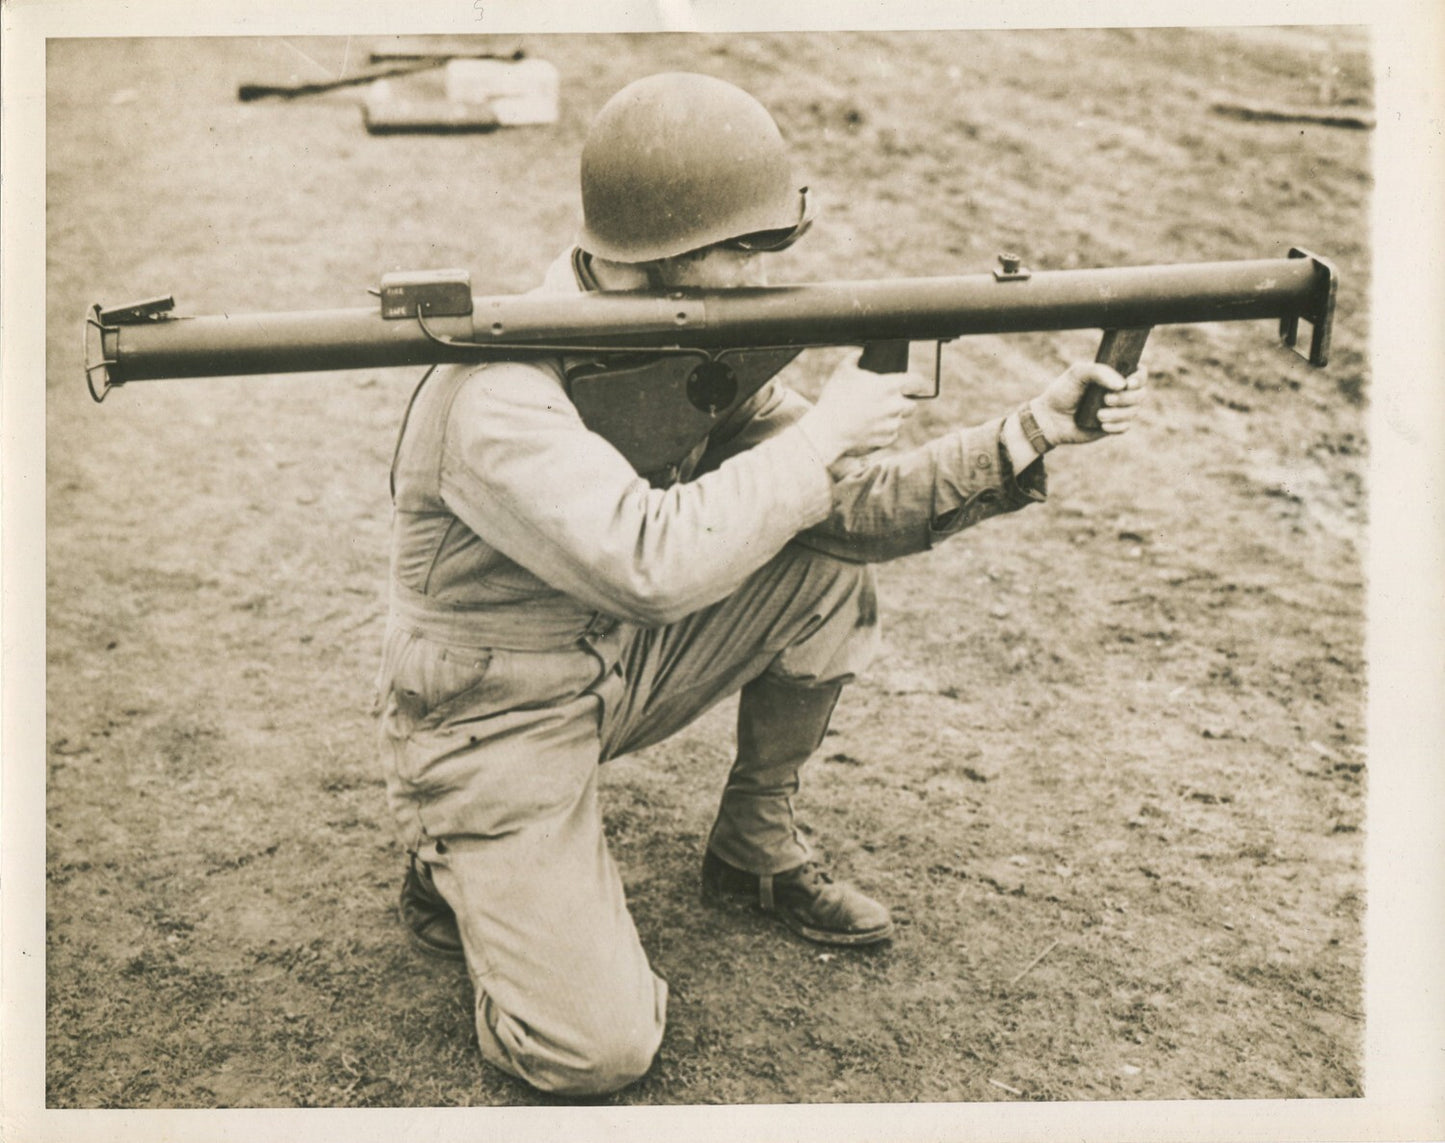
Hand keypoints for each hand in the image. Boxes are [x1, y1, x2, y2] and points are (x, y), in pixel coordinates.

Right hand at [799, 358, 915, 462]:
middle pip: (912, 404)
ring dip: (892, 417)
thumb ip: (855, 357)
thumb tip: (860, 354)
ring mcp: (892, 425)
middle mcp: (895, 406)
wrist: (827, 430)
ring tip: (872, 415)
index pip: (917, 381)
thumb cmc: (834, 398)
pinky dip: (883, 431)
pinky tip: (868, 427)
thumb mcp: (842, 371)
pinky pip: (891, 434)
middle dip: (903, 402)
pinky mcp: (886, 440)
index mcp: (889, 386)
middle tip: (887, 401)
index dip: (916, 381)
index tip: (914, 383)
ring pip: (900, 420)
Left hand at [1030, 361, 1149, 447]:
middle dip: (1126, 398)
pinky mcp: (1113, 426)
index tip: (1128, 383)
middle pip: (1141, 394)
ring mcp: (1118, 410)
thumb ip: (1099, 371)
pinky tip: (1101, 426)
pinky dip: (1115, 426)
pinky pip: (1125, 427)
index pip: (1139, 373)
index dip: (1140, 378)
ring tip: (1098, 415)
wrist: (1051, 418)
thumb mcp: (1077, 373)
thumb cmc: (1063, 392)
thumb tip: (1122, 384)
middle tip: (1106, 399)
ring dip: (1118, 414)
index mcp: (1114, 375)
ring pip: (1134, 411)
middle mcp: (1119, 392)